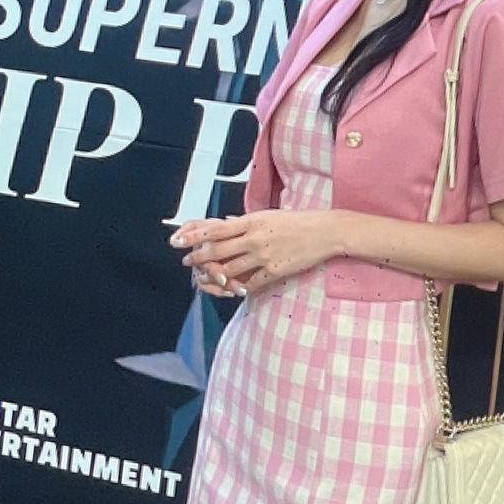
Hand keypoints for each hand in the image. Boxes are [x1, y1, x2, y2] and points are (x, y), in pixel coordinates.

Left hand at [171, 211, 340, 296]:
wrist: (325, 231)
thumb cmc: (299, 221)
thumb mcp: (270, 215)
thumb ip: (247, 222)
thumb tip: (227, 223)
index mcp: (252, 221)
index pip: (215, 230)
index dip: (194, 236)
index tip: (179, 240)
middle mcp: (254, 238)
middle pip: (217, 251)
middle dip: (198, 257)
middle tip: (187, 261)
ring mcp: (264, 256)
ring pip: (229, 270)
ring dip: (214, 275)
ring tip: (206, 277)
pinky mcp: (275, 270)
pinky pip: (251, 282)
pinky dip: (240, 287)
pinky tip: (234, 289)